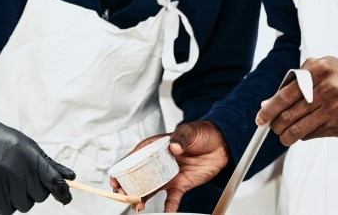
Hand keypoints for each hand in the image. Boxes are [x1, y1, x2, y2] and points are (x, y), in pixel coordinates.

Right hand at [0, 102, 74, 214]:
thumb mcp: (25, 144)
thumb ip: (47, 164)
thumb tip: (70, 177)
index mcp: (27, 155)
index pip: (51, 179)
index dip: (62, 190)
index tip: (66, 197)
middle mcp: (14, 169)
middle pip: (38, 197)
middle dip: (34, 191)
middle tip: (22, 178)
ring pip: (22, 206)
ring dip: (19, 199)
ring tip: (9, 181)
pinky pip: (5, 210)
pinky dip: (6, 204)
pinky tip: (0, 188)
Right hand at [109, 123, 229, 212]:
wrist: (221, 144)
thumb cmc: (202, 133)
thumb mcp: (189, 131)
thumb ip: (180, 138)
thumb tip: (174, 146)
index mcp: (155, 147)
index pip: (134, 158)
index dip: (122, 168)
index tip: (116, 178)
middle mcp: (158, 163)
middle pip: (138, 177)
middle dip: (128, 187)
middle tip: (124, 195)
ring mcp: (168, 175)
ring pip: (150, 190)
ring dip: (142, 198)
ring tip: (138, 205)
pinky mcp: (179, 185)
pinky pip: (171, 200)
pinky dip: (168, 208)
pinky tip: (164, 213)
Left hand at [257, 56, 337, 145]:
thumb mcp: (321, 69)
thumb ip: (294, 82)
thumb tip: (267, 103)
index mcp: (318, 69)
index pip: (285, 94)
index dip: (270, 109)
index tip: (260, 118)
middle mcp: (326, 88)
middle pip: (289, 113)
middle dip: (276, 124)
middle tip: (272, 127)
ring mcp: (333, 108)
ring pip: (298, 128)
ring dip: (285, 135)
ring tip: (283, 135)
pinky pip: (312, 134)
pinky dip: (302, 136)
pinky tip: (301, 133)